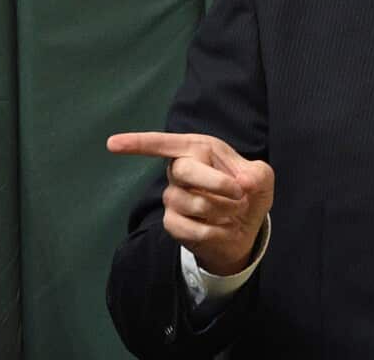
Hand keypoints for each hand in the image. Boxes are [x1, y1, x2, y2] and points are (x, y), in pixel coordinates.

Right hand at [107, 132, 273, 275]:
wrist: (245, 228)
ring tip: (234, 211)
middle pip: (183, 170)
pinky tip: (223, 227)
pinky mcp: (172, 223)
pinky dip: (214, 230)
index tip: (111, 144)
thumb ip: (256, 174)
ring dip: (222, 209)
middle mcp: (181, 170)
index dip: (138, 143)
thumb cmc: (248, 193)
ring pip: (190, 201)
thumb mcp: (262, 178)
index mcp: (199, 150)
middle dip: (214, 182)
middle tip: (239, 193)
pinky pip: (189, 227)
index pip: (165, 144)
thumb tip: (242, 182)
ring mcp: (173, 198)